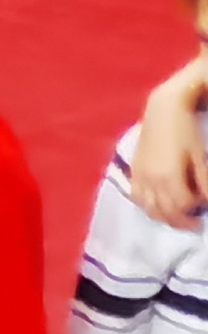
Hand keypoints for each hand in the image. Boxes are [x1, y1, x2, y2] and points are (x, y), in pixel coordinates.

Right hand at [130, 62, 207, 228]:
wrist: (163, 110)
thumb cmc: (187, 131)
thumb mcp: (200, 157)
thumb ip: (203, 182)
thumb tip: (205, 201)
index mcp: (169, 178)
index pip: (182, 208)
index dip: (195, 214)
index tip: (203, 211)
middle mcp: (151, 181)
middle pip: (165, 213)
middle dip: (181, 221)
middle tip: (194, 223)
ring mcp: (140, 176)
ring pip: (149, 209)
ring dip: (164, 217)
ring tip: (177, 217)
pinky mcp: (134, 171)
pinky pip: (137, 197)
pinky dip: (147, 206)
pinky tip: (157, 205)